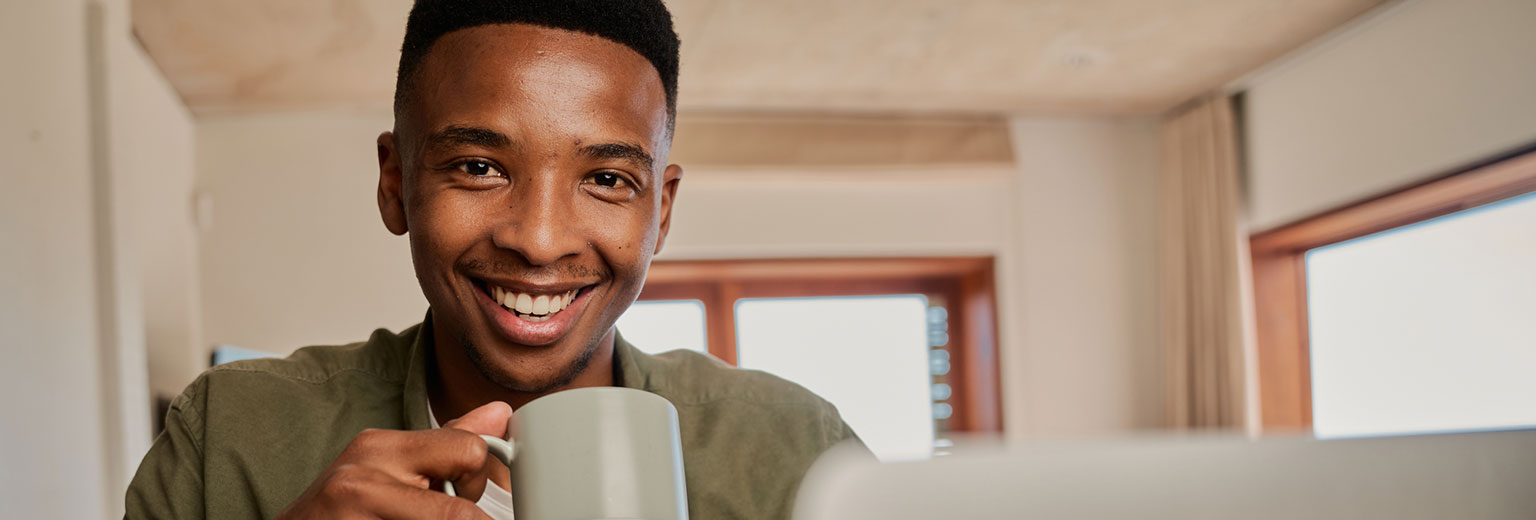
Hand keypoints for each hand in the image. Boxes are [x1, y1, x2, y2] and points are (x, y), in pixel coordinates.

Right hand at [275, 402, 512, 518]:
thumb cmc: (343, 509)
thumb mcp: (388, 468)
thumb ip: (446, 445)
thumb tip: (499, 412)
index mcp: (380, 446)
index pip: (468, 449)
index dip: (476, 480)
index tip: (464, 493)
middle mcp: (364, 477)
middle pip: (461, 501)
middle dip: (467, 515)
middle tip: (440, 516)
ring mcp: (356, 514)